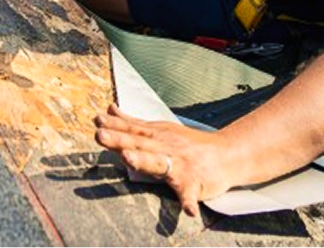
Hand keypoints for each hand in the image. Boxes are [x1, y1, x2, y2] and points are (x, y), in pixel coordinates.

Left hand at [94, 104, 228, 216]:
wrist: (227, 154)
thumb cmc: (188, 143)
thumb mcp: (161, 129)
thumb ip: (134, 123)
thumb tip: (109, 110)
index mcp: (157, 135)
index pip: (132, 128)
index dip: (114, 125)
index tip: (97, 119)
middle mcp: (166, 146)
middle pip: (138, 142)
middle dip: (119, 139)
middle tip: (99, 134)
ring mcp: (180, 164)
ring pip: (158, 162)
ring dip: (143, 160)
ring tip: (128, 158)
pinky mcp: (194, 183)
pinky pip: (190, 196)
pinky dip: (189, 203)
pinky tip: (189, 212)